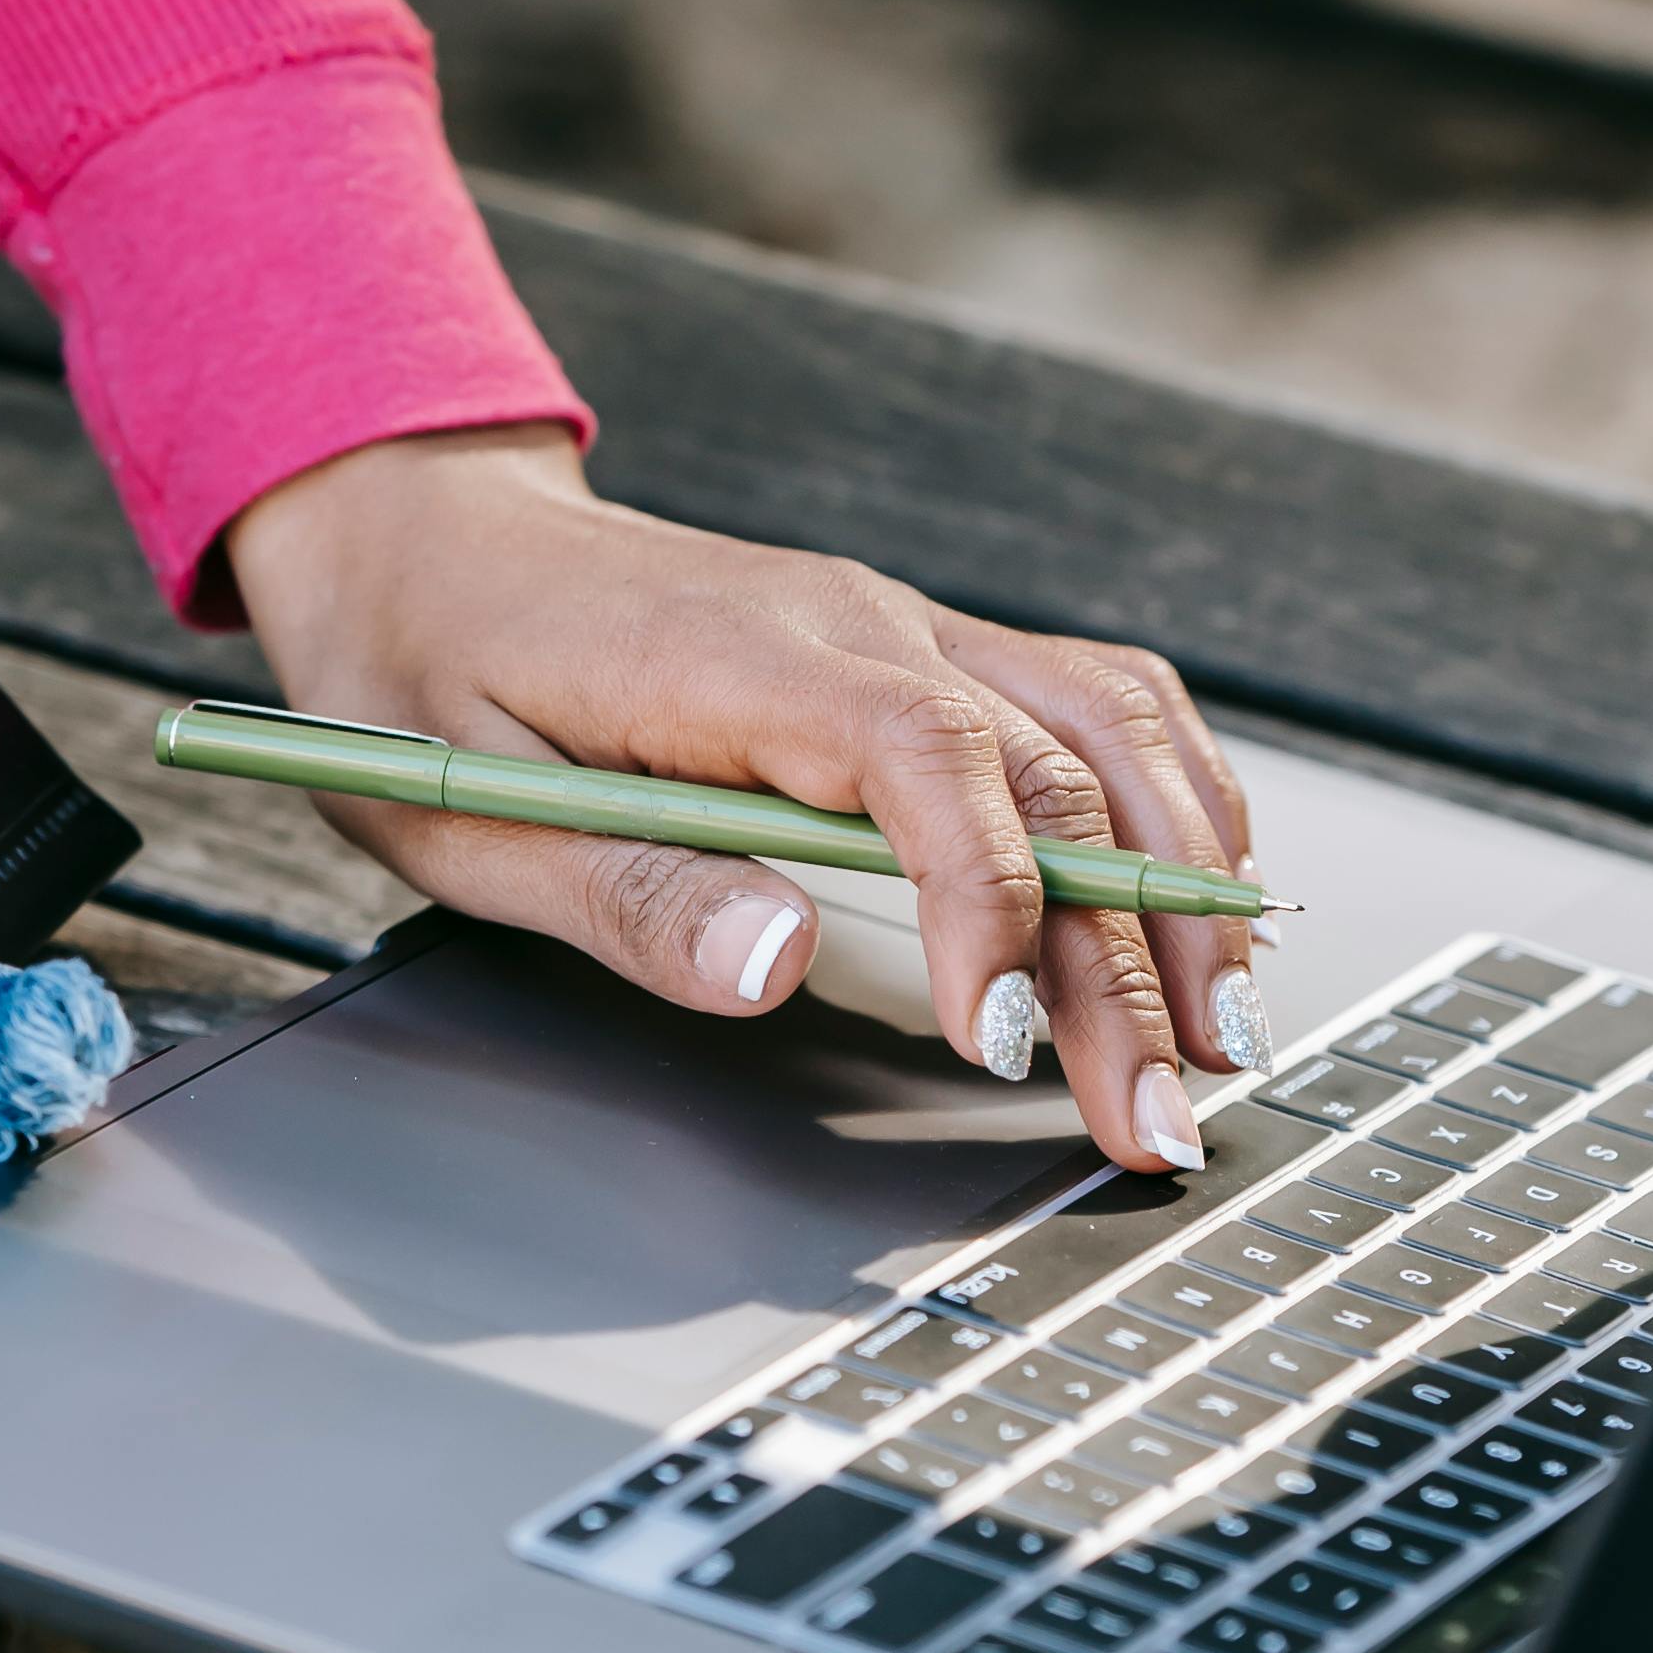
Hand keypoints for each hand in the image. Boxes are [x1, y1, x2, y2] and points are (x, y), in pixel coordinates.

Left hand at [222, 425, 1263, 1173]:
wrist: (426, 531)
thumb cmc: (430, 670)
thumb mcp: (471, 809)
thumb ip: (633, 890)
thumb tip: (776, 963)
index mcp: (741, 660)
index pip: (927, 764)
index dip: (990, 906)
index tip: (999, 1046)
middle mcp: (859, 626)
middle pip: (1054, 777)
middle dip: (1129, 962)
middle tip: (1163, 1121)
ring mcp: (905, 627)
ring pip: (1110, 729)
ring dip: (1187, 881)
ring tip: (1225, 1031)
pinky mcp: (922, 650)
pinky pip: (1091, 701)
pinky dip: (1173, 797)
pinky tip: (1199, 898)